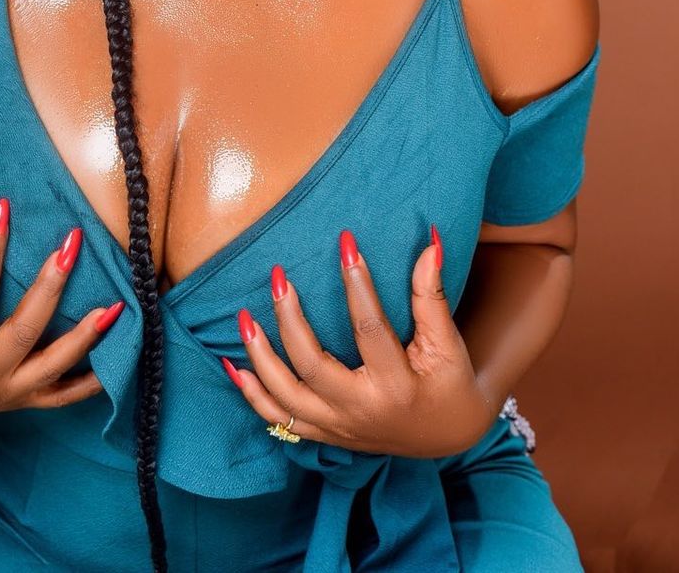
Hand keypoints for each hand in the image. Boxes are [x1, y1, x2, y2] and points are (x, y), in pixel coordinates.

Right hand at [0, 195, 124, 414]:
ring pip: (55, 366)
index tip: (4, 209)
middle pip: (25, 330)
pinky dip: (93, 381)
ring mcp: (8, 394)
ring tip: (116, 305)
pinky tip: (122, 355)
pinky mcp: (23, 401)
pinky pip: (64, 396)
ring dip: (87, 337)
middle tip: (72, 242)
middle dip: (51, 286)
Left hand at [222, 227, 493, 458]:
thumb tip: (429, 243)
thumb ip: (432, 295)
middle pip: (312, 365)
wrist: (447, 436)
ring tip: (244, 316)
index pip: (369, 328)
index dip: (357, 283)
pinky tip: (231, 366)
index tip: (345, 241)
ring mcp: (338, 426)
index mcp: (396, 386)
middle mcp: (361, 411)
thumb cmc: (447, 382)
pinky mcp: (324, 433)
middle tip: (278, 275)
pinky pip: (278, 420)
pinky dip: (252, 395)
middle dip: (289, 320)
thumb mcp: (446, 342)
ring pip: (285, 397)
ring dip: (260, 357)